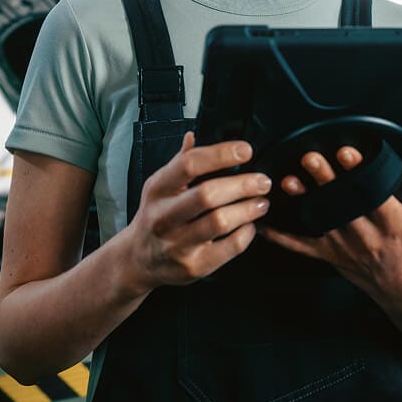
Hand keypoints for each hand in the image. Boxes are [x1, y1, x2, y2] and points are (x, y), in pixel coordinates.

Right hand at [124, 132, 271, 292]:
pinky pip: (228, 249)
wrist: (138, 261)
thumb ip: (179, 162)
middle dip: (242, 185)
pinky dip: (245, 234)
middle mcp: (164, 216)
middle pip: (207, 194)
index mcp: (158, 189)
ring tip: (261, 202)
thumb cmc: (155, 216)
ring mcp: (178, 243)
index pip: (190, 164)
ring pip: (219, 221)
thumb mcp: (159, 186)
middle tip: (263, 181)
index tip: (246, 151)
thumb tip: (193, 136)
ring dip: (247, 209)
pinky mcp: (193, 266)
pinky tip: (250, 225)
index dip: (221, 154)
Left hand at [261, 147, 401, 317]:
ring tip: (288, 180)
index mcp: (393, 223)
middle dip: (325, 180)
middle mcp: (367, 236)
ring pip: (321, 221)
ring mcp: (346, 248)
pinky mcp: (332, 257)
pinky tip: (264, 225)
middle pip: (342, 204)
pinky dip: (282, 238)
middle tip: (310, 157)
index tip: (345, 152)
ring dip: (303, 200)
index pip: (374, 194)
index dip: (359, 172)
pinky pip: (303, 248)